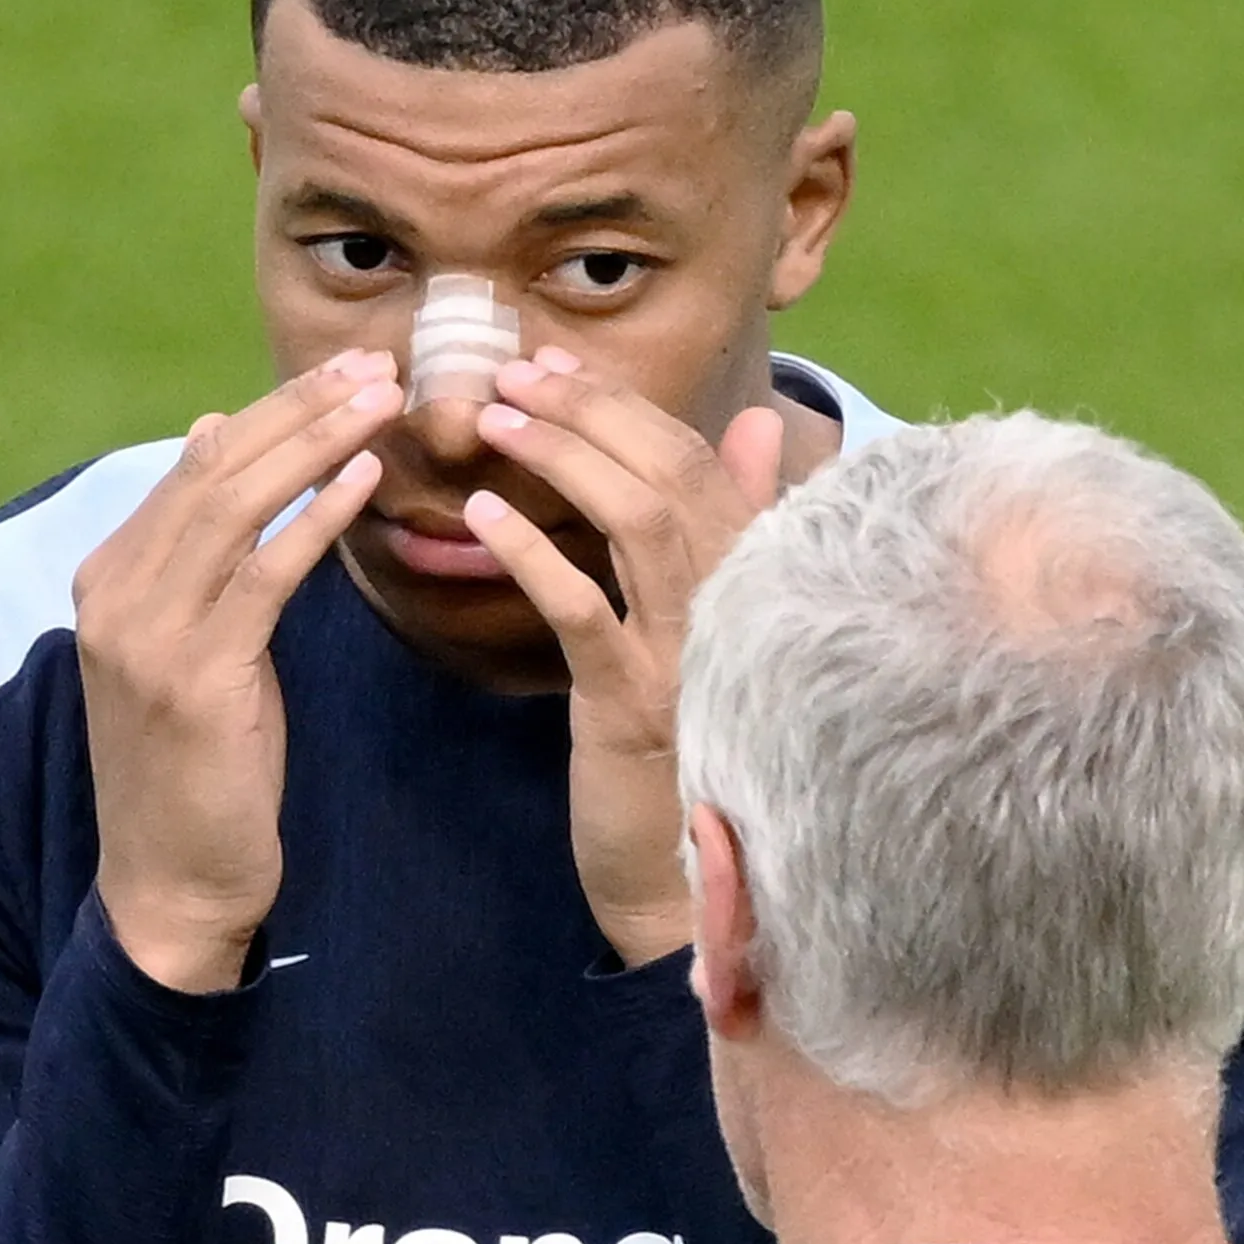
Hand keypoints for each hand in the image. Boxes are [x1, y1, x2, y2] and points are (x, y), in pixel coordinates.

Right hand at [72, 349, 398, 990]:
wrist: (170, 884)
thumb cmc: (199, 764)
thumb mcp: (190, 641)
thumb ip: (199, 545)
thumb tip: (208, 431)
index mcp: (110, 576)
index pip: (198, 465)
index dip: (275, 411)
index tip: (347, 371)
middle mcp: (114, 593)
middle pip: (217, 468)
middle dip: (301, 409)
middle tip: (378, 364)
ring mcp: (147, 634)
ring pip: (236, 506)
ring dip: (315, 444)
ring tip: (384, 402)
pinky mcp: (194, 678)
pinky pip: (264, 576)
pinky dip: (314, 519)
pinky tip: (364, 482)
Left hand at [461, 350, 784, 966]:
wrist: (686, 876)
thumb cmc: (699, 740)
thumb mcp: (719, 623)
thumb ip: (741, 516)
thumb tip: (759, 423)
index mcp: (754, 574)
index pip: (696, 458)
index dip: (624, 406)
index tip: (555, 368)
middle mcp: (737, 601)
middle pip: (670, 472)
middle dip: (589, 411)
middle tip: (514, 373)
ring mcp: (690, 652)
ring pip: (637, 521)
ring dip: (562, 458)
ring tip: (495, 420)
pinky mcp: (636, 704)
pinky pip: (584, 611)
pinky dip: (532, 553)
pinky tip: (484, 515)